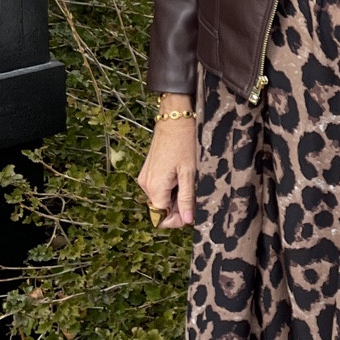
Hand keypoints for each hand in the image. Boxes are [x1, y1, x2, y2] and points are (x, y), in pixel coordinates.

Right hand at [136, 99, 196, 228]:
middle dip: (177, 208)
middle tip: (194, 197)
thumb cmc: (184, 143)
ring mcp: (145, 177)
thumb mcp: (189, 173)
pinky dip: (170, 187)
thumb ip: (187, 198)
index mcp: (155, 187)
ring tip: (188, 183)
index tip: (191, 214)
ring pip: (160, 198)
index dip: (177, 219)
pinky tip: (181, 177)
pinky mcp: (148, 170)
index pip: (161, 216)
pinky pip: (158, 187)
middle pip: (160, 208)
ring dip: (175, 197)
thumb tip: (186, 220)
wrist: (174, 119)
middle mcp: (146, 184)